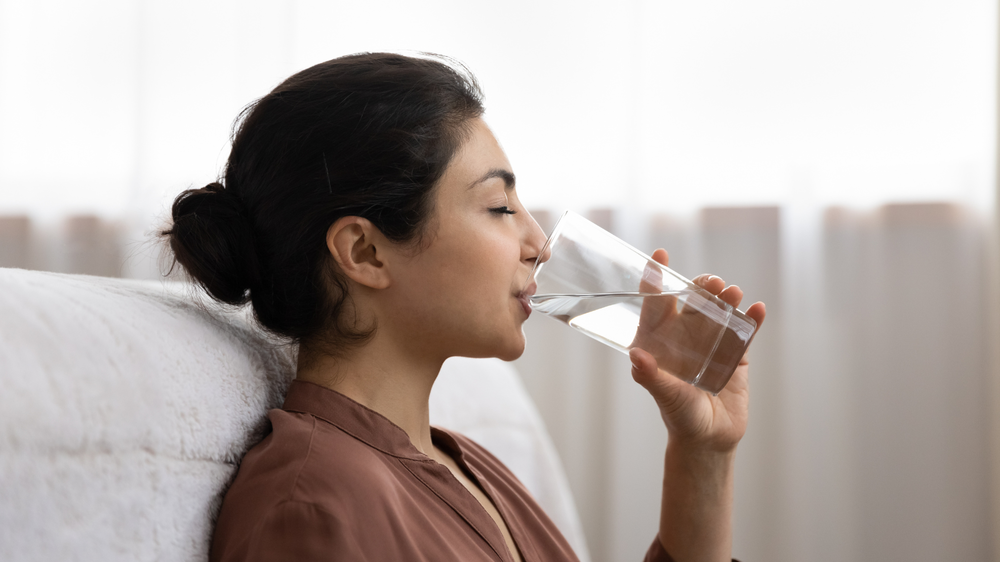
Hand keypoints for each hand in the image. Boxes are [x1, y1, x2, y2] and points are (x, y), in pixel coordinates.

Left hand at [629, 249, 765, 450]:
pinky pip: (744, 331)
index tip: (658, 256)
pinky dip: (752, 319)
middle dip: (701, 286)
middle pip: (693, 301)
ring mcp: (712, 342)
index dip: (655, 279)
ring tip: (733, 293)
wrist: (710, 440)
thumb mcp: (665, 395)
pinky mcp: (736, 354)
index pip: (656, 303)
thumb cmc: (680, 417)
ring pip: (719, 311)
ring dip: (726, 299)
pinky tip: (758, 309)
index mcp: (661, 340)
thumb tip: (636, 355)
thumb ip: (651, 376)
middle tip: (712, 282)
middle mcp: (685, 336)